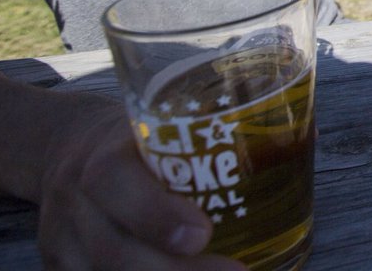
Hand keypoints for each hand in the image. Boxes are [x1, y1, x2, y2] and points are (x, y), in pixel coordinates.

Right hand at [36, 101, 243, 270]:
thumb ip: (227, 126)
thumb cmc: (140, 133)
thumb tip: (309, 130)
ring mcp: (62, 240)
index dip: (155, 214)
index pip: (114, 182)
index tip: (203, 232)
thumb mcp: (167, 116)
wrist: (67, 148)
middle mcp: (76, 199)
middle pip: (114, 250)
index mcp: (105, 152)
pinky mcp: (62, 267)